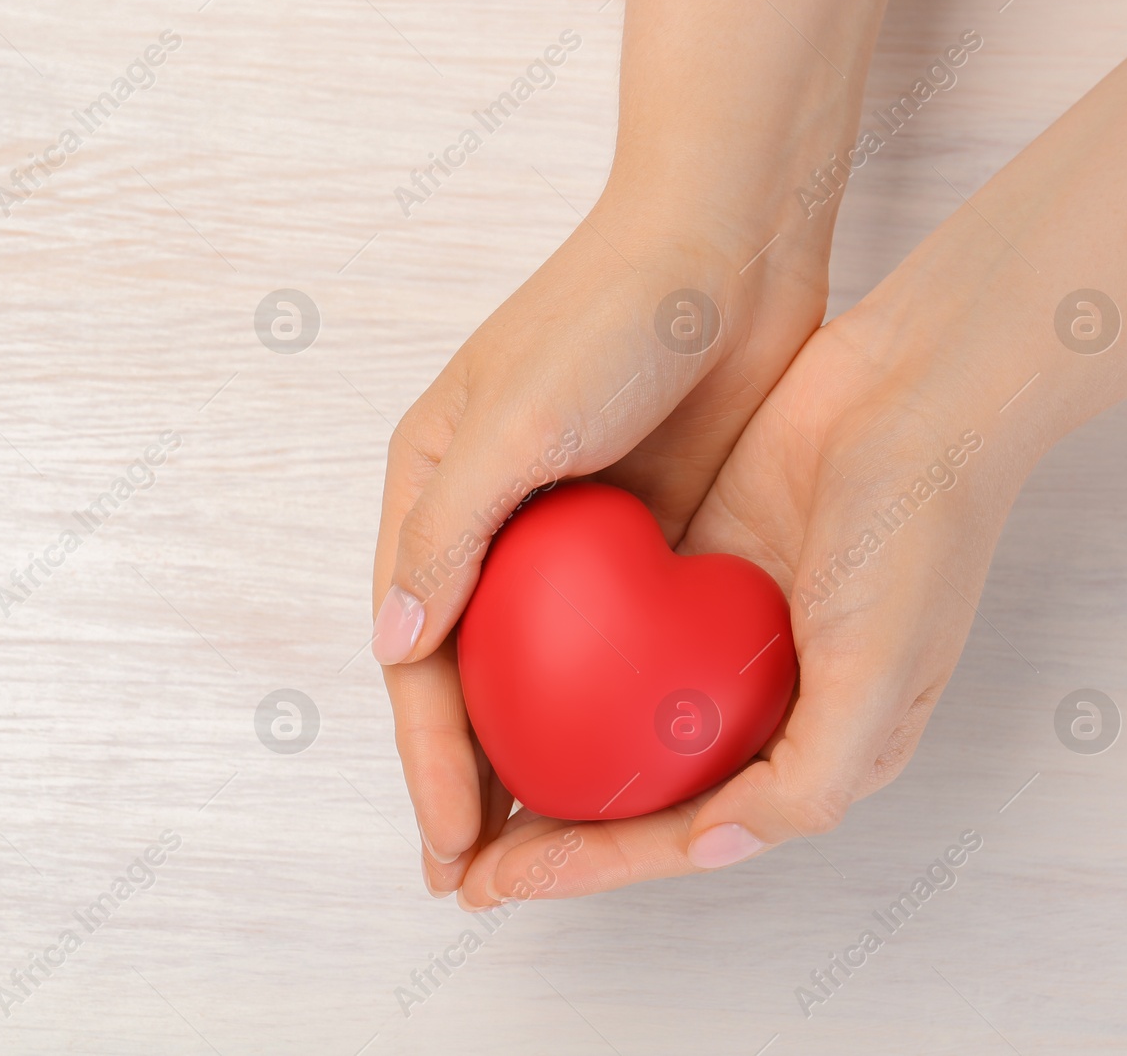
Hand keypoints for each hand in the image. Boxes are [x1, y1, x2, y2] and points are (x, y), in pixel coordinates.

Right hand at [375, 191, 830, 894]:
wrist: (732, 245)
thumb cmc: (614, 312)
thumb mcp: (517, 418)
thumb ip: (450, 530)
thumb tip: (395, 645)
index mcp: (434, 490)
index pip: (415, 655)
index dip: (426, 761)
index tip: (447, 850)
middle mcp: (489, 522)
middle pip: (466, 680)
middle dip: (465, 783)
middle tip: (475, 881)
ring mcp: (565, 535)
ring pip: (536, 677)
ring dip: (533, 761)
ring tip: (542, 853)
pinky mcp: (635, 537)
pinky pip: (608, 648)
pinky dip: (603, 713)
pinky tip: (622, 770)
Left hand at [453, 300, 1042, 902]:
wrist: (912, 394)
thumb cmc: (917, 538)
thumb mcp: (878, 682)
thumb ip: (805, 782)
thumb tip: (708, 844)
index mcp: (810, 750)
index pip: (678, 833)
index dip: (586, 866)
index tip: (498, 881)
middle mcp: (759, 704)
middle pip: (634, 787)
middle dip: (547, 829)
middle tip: (457, 856)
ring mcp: (719, 635)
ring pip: (612, 712)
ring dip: (541, 747)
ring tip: (458, 773)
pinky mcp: (691, 566)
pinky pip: (612, 624)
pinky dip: (558, 654)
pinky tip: (488, 665)